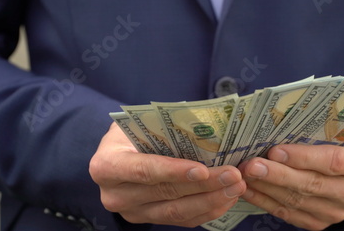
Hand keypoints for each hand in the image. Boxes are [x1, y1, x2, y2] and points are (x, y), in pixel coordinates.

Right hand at [89, 122, 245, 226]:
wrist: (119, 152)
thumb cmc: (132, 131)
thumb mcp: (140, 123)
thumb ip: (164, 127)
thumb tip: (207, 125)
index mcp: (107, 165)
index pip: (143, 170)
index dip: (173, 171)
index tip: (202, 169)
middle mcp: (115, 195)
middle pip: (165, 193)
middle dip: (204, 185)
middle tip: (233, 174)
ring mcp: (132, 212)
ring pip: (176, 212)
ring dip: (211, 200)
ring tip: (236, 186)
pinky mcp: (149, 219)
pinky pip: (181, 220)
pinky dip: (207, 210)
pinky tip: (226, 197)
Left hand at [238, 141, 343, 229]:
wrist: (339, 173)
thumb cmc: (330, 144)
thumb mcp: (330, 134)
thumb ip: (312, 133)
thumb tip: (274, 126)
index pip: (335, 161)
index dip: (304, 157)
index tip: (275, 150)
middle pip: (312, 183)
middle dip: (277, 173)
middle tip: (251, 164)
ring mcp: (336, 212)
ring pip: (296, 200)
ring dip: (266, 187)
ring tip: (244, 174)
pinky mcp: (318, 223)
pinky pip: (287, 213)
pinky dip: (264, 200)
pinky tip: (248, 188)